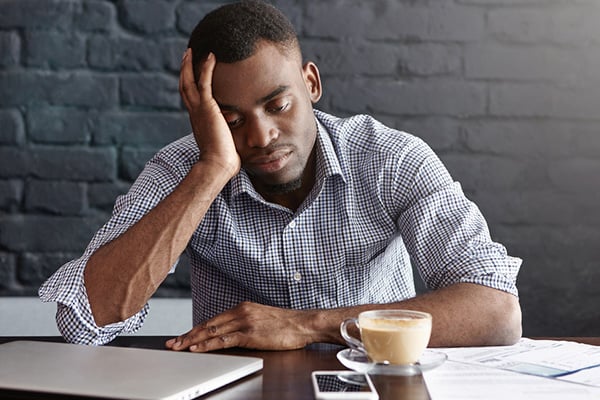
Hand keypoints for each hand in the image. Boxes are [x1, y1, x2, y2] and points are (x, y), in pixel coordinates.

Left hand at [165, 302, 316, 351]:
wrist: (303, 324)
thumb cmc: (286, 324)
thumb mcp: (261, 319)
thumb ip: (245, 324)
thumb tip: (230, 334)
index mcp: (242, 307)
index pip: (212, 320)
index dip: (195, 329)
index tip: (182, 337)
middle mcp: (241, 312)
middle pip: (208, 325)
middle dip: (187, 335)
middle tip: (172, 343)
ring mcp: (244, 322)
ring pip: (211, 332)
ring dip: (192, 341)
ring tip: (178, 347)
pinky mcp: (250, 333)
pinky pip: (224, 339)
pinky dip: (208, 345)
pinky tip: (198, 349)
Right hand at [180, 48, 240, 176]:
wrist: (217, 166)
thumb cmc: (222, 161)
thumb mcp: (223, 145)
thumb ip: (226, 138)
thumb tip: (235, 144)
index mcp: (198, 121)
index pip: (191, 99)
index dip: (189, 85)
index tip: (191, 75)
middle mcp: (194, 114)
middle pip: (184, 86)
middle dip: (185, 70)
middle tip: (187, 56)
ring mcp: (199, 110)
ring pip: (189, 82)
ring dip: (190, 65)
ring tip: (192, 51)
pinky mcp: (207, 108)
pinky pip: (204, 83)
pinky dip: (206, 68)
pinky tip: (211, 56)